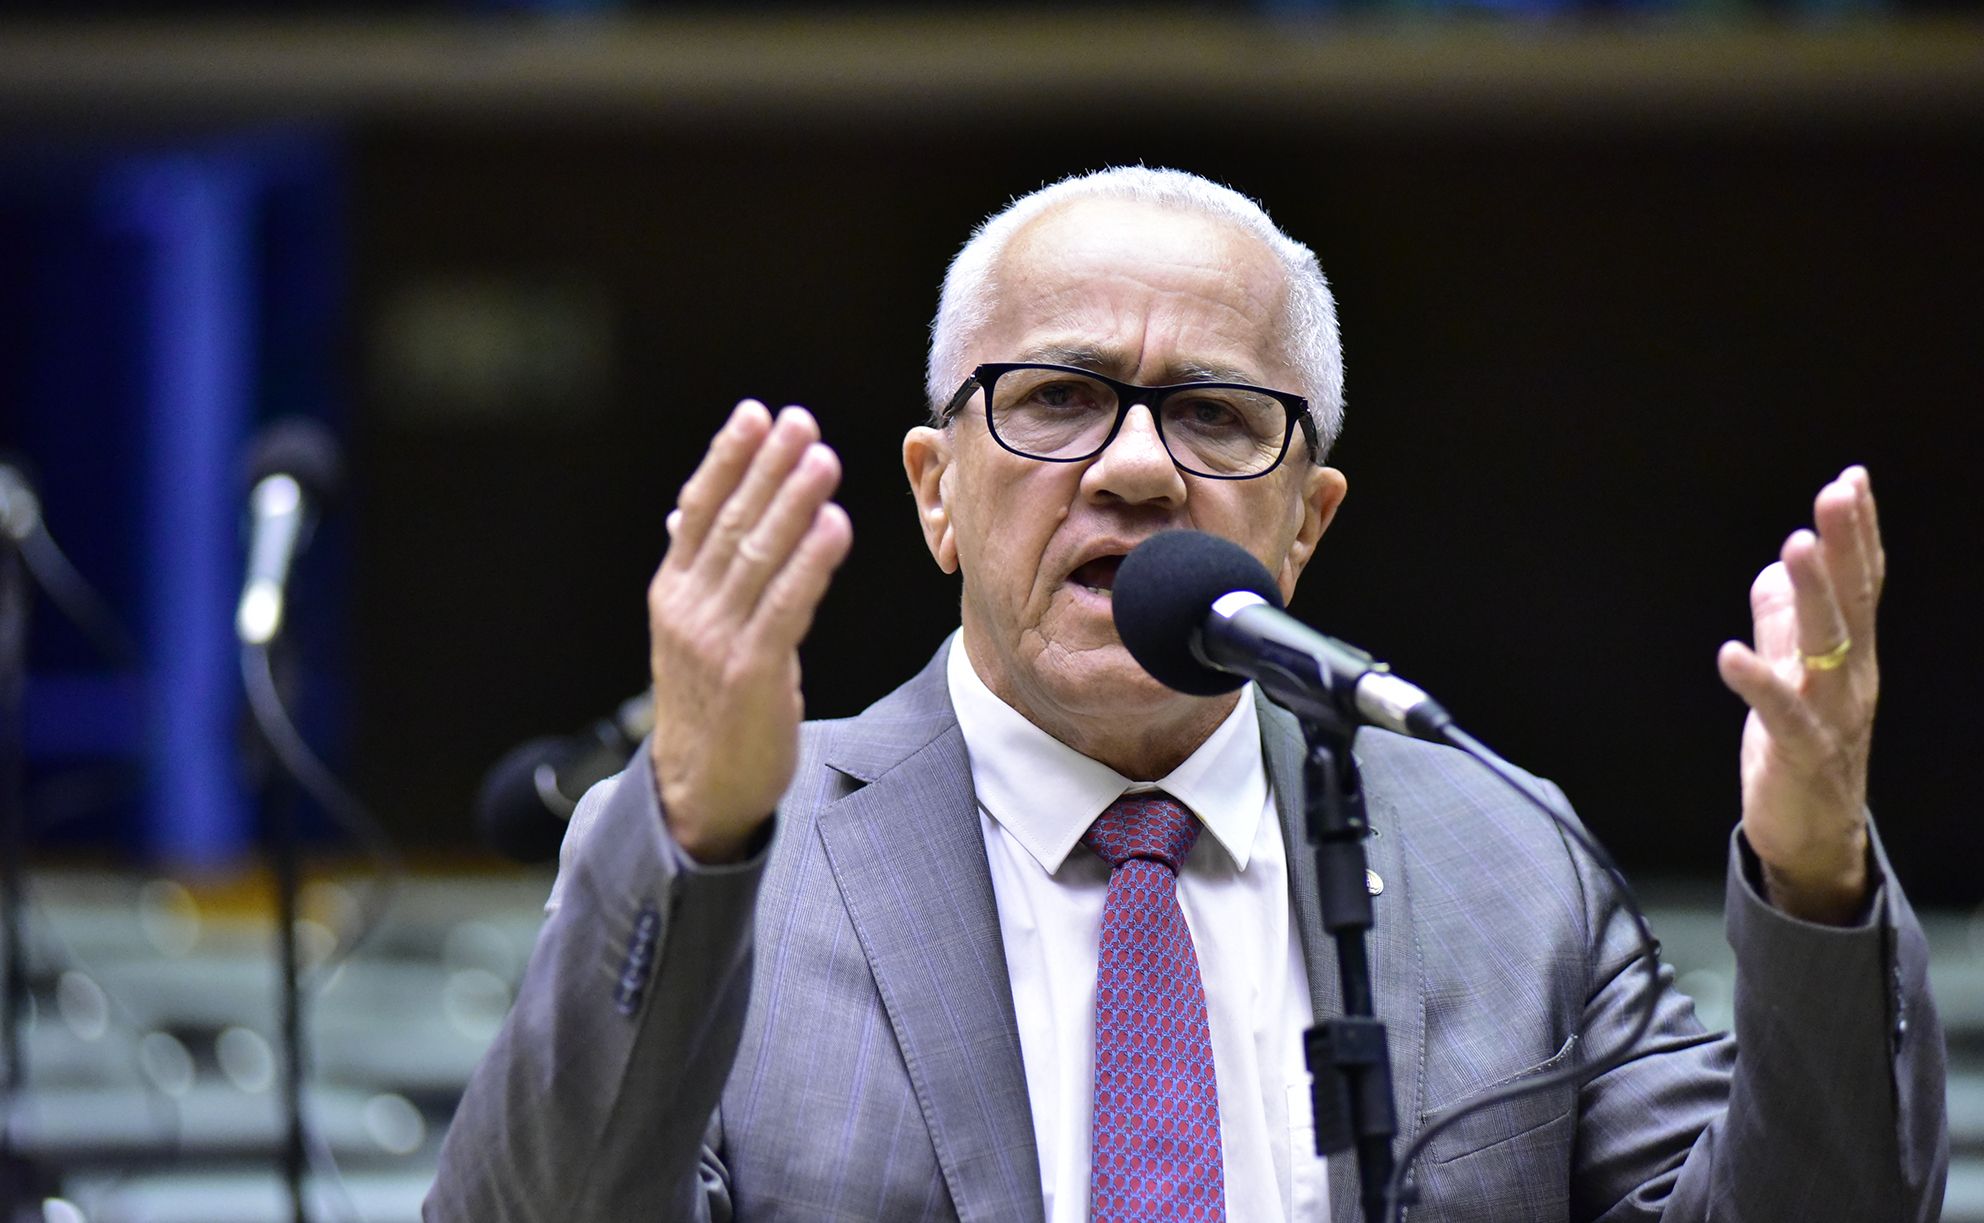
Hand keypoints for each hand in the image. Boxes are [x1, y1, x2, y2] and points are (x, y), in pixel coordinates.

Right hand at [647, 401, 852, 862]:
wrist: (697, 791)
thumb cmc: (707, 705)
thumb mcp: (691, 631)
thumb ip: (698, 572)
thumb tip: (686, 510)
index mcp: (672, 591)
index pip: (698, 508)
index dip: (727, 458)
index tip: (755, 414)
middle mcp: (688, 608)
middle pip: (731, 521)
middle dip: (768, 466)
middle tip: (800, 421)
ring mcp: (717, 640)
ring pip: (759, 556)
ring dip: (794, 502)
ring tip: (823, 458)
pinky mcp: (752, 673)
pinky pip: (785, 605)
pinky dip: (811, 563)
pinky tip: (834, 527)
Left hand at [1716, 466, 1882, 923]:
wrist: (1814, 837)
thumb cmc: (1802, 751)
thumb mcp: (1792, 677)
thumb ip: (1783, 626)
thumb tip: (1774, 571)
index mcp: (1850, 657)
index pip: (1861, 585)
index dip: (1858, 535)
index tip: (1851, 482)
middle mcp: (1850, 679)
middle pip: (1852, 604)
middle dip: (1844, 547)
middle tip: (1835, 496)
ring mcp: (1829, 716)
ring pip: (1826, 648)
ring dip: (1812, 596)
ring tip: (1795, 548)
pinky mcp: (1798, 753)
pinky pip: (1778, 713)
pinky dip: (1756, 682)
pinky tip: (1730, 654)